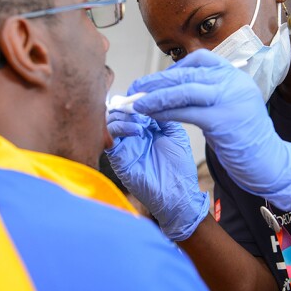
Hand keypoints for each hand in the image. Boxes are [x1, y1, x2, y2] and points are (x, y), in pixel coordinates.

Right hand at [105, 111, 209, 240]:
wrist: (178, 195)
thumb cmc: (179, 168)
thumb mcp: (175, 134)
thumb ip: (164, 116)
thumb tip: (150, 100)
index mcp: (145, 128)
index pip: (133, 106)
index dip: (139, 98)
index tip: (148, 95)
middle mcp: (132, 135)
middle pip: (119, 109)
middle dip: (130, 104)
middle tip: (143, 107)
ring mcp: (124, 145)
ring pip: (110, 119)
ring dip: (126, 115)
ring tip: (143, 122)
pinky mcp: (118, 157)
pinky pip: (110, 136)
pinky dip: (121, 127)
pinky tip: (138, 131)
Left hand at [130, 49, 290, 210]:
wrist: (270, 162)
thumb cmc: (245, 135)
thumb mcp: (231, 103)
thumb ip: (210, 91)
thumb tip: (175, 86)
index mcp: (235, 75)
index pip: (200, 59)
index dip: (174, 68)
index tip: (157, 79)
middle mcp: (234, 82)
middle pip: (188, 74)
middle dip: (157, 81)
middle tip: (136, 88)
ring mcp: (230, 99)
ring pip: (185, 90)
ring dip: (157, 95)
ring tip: (138, 103)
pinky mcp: (223, 121)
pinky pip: (186, 112)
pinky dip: (165, 112)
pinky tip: (151, 115)